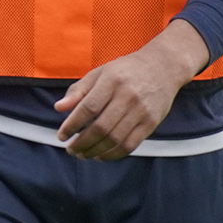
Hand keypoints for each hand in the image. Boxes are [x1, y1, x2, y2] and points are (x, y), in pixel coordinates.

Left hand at [54, 20, 209, 159]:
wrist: (163, 67)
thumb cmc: (126, 70)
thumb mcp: (101, 72)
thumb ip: (79, 90)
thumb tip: (59, 108)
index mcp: (112, 80)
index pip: (88, 107)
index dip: (72, 124)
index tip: (62, 135)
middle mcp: (127, 95)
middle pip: (101, 127)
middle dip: (82, 143)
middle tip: (71, 149)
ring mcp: (141, 110)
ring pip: (115, 139)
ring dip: (95, 151)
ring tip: (83, 154)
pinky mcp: (151, 122)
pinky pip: (130, 144)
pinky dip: (113, 154)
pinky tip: (101, 155)